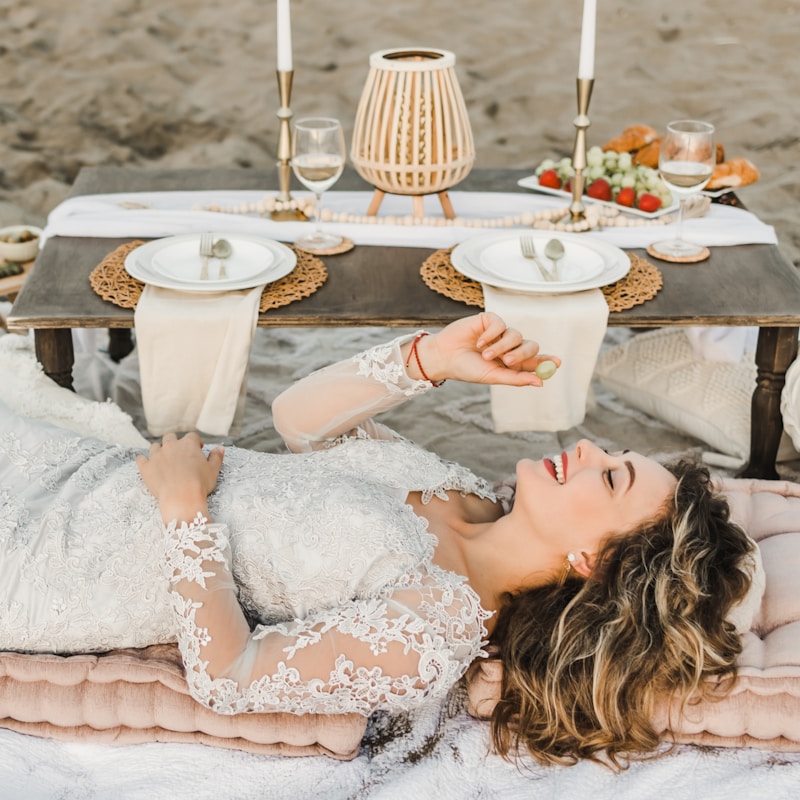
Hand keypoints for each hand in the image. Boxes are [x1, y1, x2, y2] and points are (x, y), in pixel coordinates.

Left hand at [136, 432, 223, 523]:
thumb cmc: (200, 484)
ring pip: (155, 446)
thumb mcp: (213, 470)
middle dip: (174, 442)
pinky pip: (140, 459)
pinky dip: (143, 460)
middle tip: (179, 453)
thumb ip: (216, 457)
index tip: (198, 448)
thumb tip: (220, 448)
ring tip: (164, 459)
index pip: (192, 436)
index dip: (196, 442)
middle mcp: (171, 446)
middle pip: (170, 437)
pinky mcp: (146, 467)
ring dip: (159, 450)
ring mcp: (156, 456)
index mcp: (188, 444)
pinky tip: (146, 463)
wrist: (181, 498)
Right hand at [405, 312, 560, 387]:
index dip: (547, 361)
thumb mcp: (492, 376)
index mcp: (511, 363)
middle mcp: (509, 347)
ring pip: (516, 336)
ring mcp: (500, 333)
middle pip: (530, 346)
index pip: (535, 361)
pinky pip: (501, 324)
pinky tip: (479, 342)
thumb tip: (541, 382)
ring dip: (501, 347)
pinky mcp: (489, 321)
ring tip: (484, 355)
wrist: (444, 357)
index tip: (557, 363)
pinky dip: (491, 335)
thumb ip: (516, 379)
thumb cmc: (467, 369)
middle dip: (522, 354)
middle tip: (509, 361)